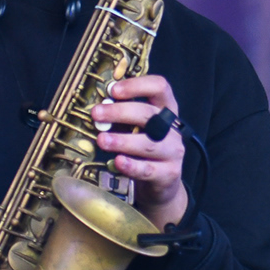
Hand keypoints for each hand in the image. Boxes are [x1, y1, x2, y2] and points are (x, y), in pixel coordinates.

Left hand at [90, 74, 189, 227]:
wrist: (162, 184)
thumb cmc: (144, 150)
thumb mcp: (135, 129)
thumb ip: (121, 118)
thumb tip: (98, 109)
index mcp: (165, 109)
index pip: (159, 87)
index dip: (137, 85)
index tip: (113, 89)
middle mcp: (172, 128)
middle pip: (149, 114)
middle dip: (120, 112)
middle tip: (96, 114)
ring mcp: (173, 151)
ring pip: (148, 143)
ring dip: (122, 140)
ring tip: (101, 139)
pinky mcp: (168, 174)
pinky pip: (148, 169)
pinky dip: (131, 165)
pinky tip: (118, 161)